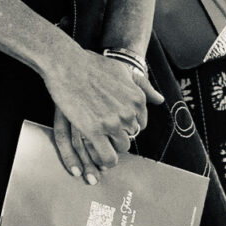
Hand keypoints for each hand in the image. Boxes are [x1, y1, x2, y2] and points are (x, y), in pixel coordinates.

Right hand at [43, 47, 157, 181]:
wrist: (66, 64)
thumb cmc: (91, 65)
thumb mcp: (123, 71)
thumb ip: (143, 87)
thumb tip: (159, 99)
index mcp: (137, 99)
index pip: (140, 124)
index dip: (127, 125)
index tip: (116, 124)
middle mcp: (128, 112)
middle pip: (131, 135)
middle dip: (119, 134)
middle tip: (104, 130)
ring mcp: (112, 123)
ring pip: (122, 147)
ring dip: (112, 146)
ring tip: (100, 140)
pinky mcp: (94, 131)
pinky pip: (107, 157)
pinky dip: (105, 160)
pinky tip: (99, 156)